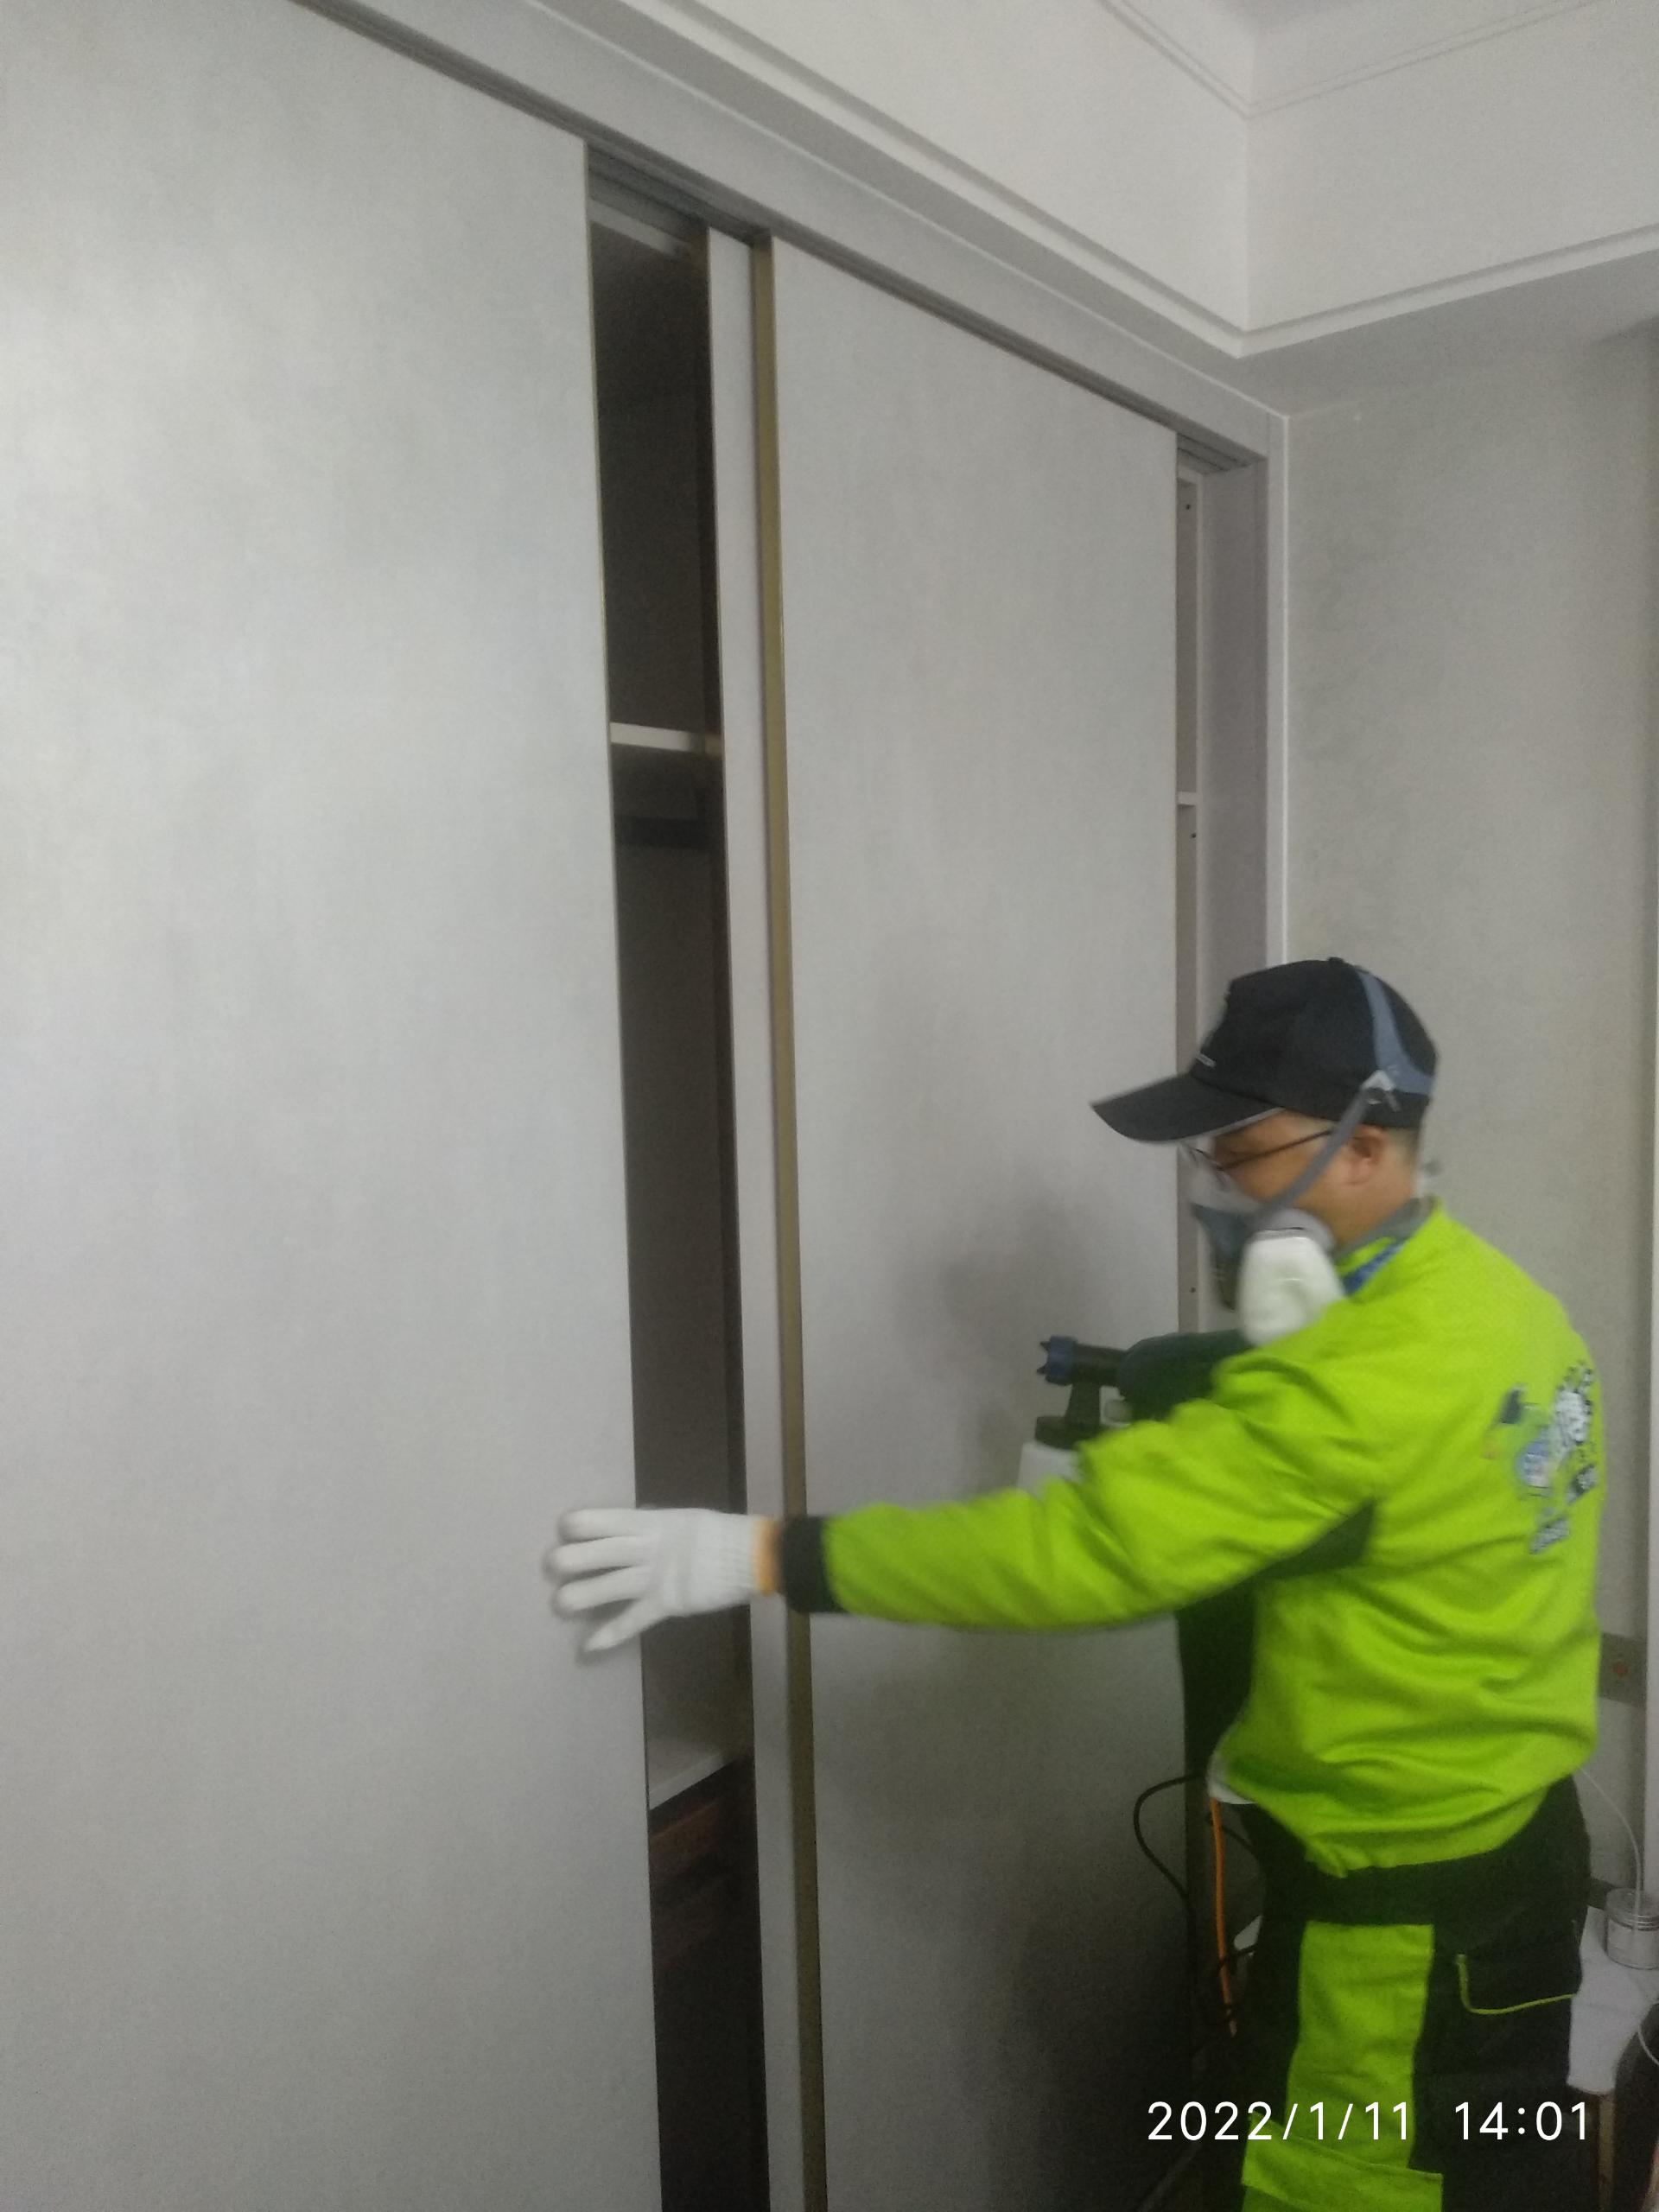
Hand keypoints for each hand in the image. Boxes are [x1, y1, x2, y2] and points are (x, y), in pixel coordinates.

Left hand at [544, 1507, 773, 1652]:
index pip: (615, 1519)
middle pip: (607, 1551)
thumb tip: (632, 1524)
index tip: (564, 1525)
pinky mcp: (668, 1602)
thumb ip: (655, 1525)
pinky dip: (611, 1633)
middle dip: (578, 1557)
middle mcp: (651, 1548)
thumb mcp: (683, 1521)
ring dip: (585, 1594)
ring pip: (614, 1585)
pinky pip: (635, 1619)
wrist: (753, 1555)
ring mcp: (658, 1576)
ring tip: (558, 1603)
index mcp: (657, 1523)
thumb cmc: (720, 1535)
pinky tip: (589, 1646)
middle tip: (550, 1563)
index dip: (589, 1522)